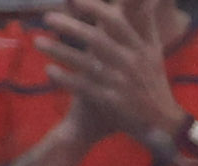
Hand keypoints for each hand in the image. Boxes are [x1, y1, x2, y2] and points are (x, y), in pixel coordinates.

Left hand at [36, 0, 187, 148]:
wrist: (159, 120)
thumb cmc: (152, 82)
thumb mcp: (154, 51)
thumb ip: (146, 24)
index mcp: (141, 46)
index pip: (116, 22)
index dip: (95, 9)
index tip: (74, 0)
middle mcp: (130, 61)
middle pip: (96, 39)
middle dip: (70, 26)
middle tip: (47, 17)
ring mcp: (119, 81)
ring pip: (84, 63)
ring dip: (59, 51)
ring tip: (37, 41)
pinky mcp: (109, 100)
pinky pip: (81, 87)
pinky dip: (65, 78)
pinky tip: (48, 70)